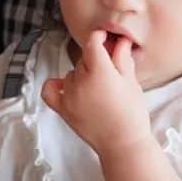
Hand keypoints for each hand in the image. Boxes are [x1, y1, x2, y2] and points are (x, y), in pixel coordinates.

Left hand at [41, 30, 150, 155]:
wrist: (123, 143)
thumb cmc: (131, 113)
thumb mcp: (131, 82)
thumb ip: (122, 58)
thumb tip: (120, 41)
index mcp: (100, 71)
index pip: (92, 43)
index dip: (99, 37)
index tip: (104, 38)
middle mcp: (80, 81)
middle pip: (83, 60)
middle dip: (96, 61)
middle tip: (110, 73)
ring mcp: (69, 96)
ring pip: (71, 74)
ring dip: (81, 76)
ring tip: (99, 90)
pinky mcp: (63, 109)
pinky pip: (50, 90)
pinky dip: (55, 85)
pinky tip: (66, 86)